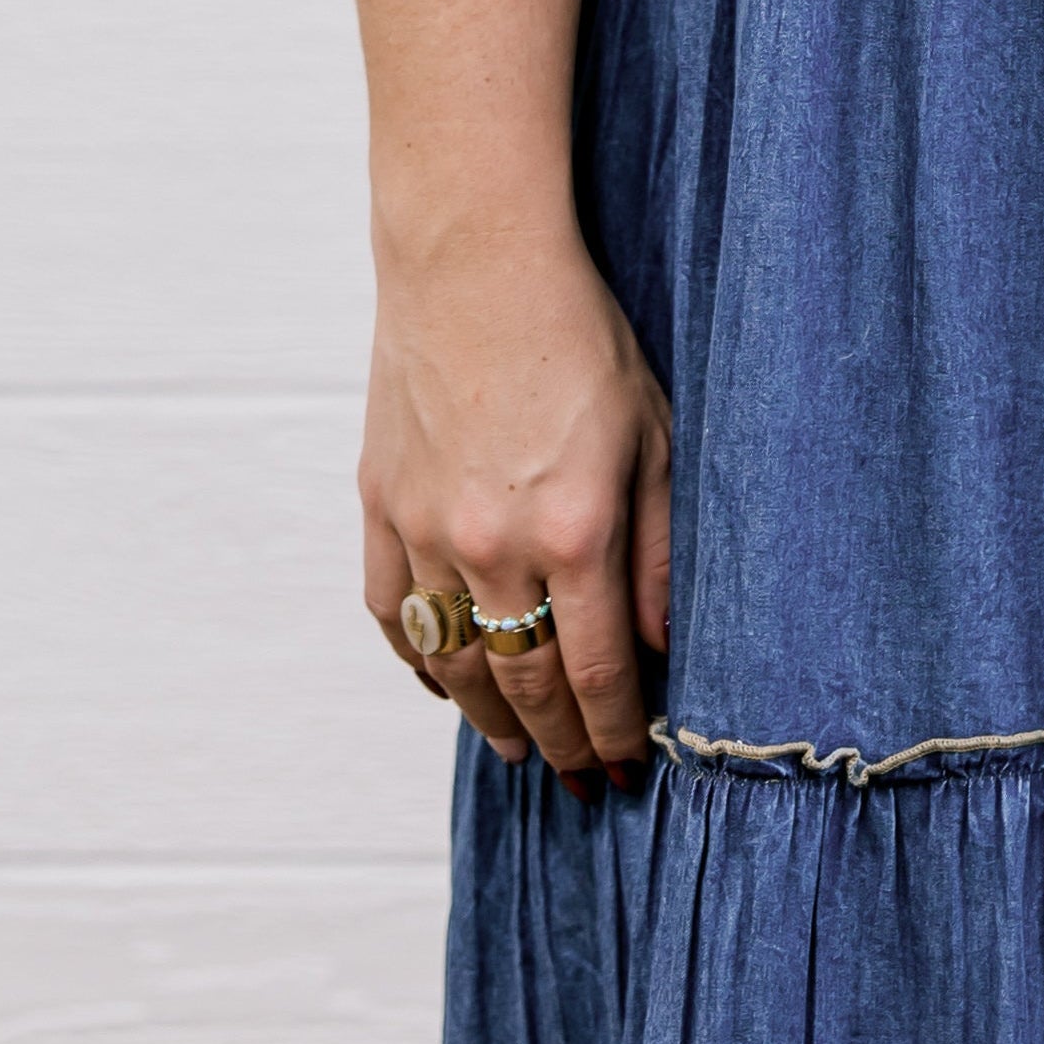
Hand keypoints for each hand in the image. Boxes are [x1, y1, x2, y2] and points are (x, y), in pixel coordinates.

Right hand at [360, 223, 672, 791]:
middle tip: (581, 781)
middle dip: (560, 745)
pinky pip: (391, 613)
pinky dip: (420, 661)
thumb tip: (663, 648)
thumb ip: (659, 551)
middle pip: (527, 686)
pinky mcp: (380, 506)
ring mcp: (425, 531)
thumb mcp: (655, 437)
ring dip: (488, 721)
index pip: (600, 676)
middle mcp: (494, 547)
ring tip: (519, 751)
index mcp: (575, 533)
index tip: (628, 769)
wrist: (474, 262)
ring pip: (455, 665)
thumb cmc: (581, 337)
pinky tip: (448, 684)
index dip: (615, 735)